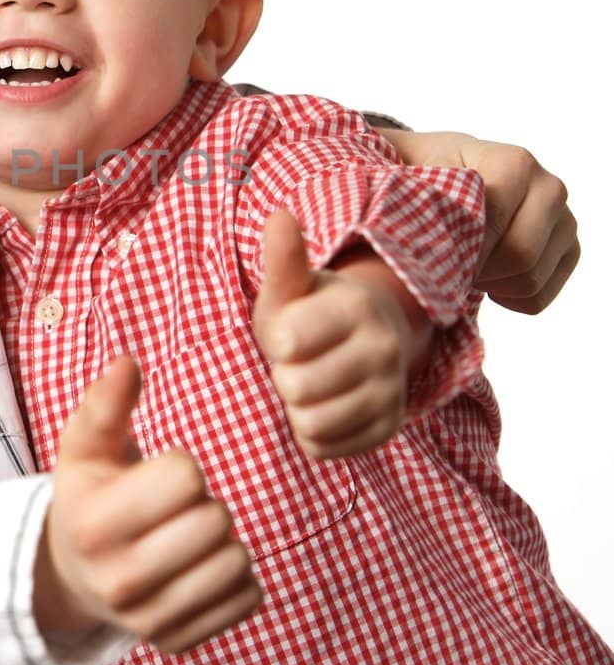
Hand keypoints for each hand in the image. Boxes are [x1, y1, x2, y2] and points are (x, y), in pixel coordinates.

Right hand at [35, 357, 260, 654]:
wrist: (70, 575)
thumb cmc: (88, 496)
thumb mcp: (85, 447)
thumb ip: (106, 402)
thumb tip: (129, 361)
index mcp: (96, 526)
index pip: (186, 477)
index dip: (180, 466)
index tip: (158, 477)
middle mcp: (120, 581)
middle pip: (216, 520)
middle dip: (204, 503)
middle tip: (175, 509)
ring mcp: (150, 620)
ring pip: (237, 561)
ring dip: (224, 539)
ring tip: (189, 536)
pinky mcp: (179, 642)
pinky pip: (249, 598)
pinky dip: (238, 578)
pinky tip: (203, 567)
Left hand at [253, 211, 410, 459]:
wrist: (357, 344)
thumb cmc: (308, 313)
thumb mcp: (290, 287)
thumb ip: (283, 258)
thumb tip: (279, 216)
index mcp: (357, 307)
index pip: (288, 342)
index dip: (274, 341)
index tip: (284, 333)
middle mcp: (383, 349)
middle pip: (297, 387)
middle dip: (283, 376)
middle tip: (296, 362)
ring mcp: (391, 392)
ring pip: (311, 423)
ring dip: (295, 408)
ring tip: (306, 384)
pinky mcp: (387, 429)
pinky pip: (325, 448)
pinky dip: (311, 433)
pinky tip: (319, 407)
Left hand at [380, 129, 578, 312]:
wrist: (459, 176)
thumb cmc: (437, 180)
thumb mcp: (426, 181)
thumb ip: (432, 205)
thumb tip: (440, 249)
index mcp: (516, 162)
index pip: (495, 224)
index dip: (463, 250)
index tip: (434, 255)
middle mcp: (550, 188)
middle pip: (521, 256)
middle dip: (478, 270)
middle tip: (449, 266)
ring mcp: (565, 221)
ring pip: (530, 281)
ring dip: (489, 285)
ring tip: (465, 266)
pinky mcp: (569, 251)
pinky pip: (538, 297)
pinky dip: (506, 298)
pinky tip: (486, 276)